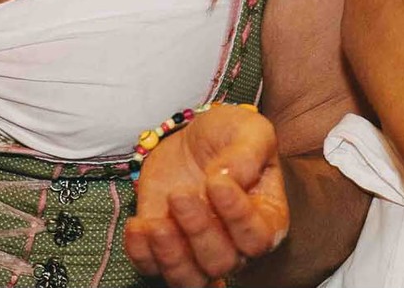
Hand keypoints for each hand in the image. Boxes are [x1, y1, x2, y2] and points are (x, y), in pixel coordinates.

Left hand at [124, 104, 290, 287]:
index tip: (216, 183)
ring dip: (170, 256)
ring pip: (188, 280)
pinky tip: (138, 224)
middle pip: (221, 263)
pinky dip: (141, 253)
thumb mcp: (249, 130)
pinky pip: (151, 268)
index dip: (237, 217)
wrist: (191, 139)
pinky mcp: (163, 248)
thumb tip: (229, 179)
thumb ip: (248, 153)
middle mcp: (234, 243)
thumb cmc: (228, 137)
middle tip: (180, 194)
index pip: (257, 238)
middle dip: (198, 231)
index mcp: (265, 218)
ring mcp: (196, 250)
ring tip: (156, 224)